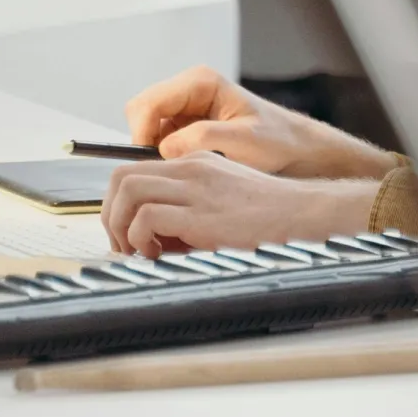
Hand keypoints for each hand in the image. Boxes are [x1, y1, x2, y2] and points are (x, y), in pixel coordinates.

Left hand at [101, 152, 379, 255]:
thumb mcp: (224, 200)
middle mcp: (193, 168)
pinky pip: (146, 218)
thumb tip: (153, 239)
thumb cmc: (271, 215)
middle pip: (121, 177)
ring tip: (138, 250)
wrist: (305, 214)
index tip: (130, 233)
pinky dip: (140, 239)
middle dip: (111, 214)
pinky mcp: (200, 213)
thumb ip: (189, 208)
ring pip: (127, 192)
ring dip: (121, 226)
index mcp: (198, 163)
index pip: (136, 171)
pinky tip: (159, 254)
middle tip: (124, 244)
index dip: (122, 205)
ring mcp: (196, 187)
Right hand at [125, 66, 397, 180]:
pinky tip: (183, 168)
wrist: (298, 151)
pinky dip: (161, 154)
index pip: (150, 102)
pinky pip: (157, 138)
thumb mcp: (244, 141)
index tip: (152, 158)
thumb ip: (203, 138)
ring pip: (145, 125)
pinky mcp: (186, 126)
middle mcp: (190, 89)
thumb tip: (166, 146)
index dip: (143, 131)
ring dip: (152, 148)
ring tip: (178, 169)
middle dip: (144, 139)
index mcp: (202, 82)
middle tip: (162, 166)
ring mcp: (186, 108)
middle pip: (141, 110)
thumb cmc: (278, 142)